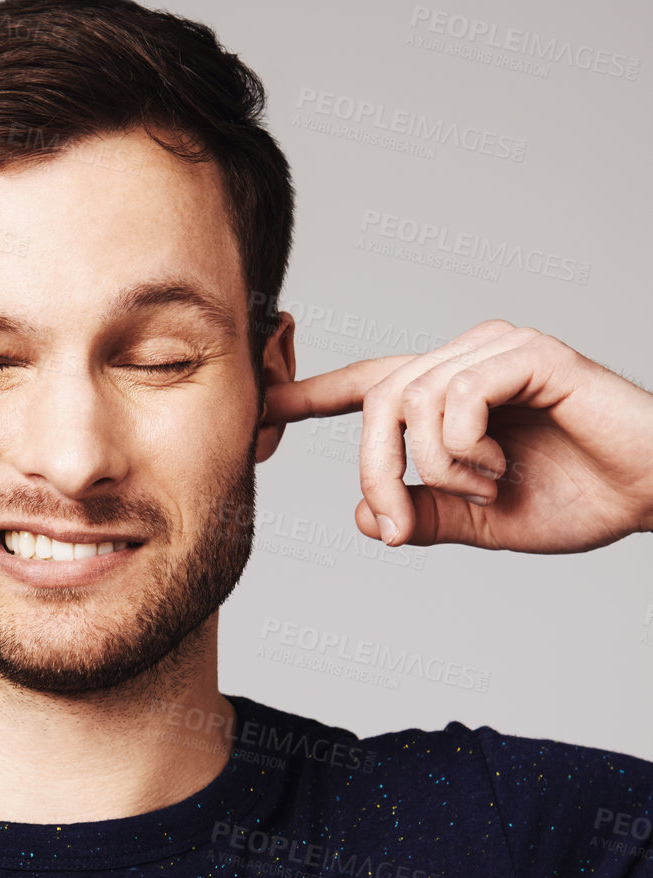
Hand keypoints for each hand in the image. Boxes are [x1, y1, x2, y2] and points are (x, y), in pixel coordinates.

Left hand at [260, 320, 652, 552]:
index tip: (264, 408)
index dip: (312, 393)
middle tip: (403, 528)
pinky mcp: (530, 353)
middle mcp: (467, 357)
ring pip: (411, 400)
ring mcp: (497, 349)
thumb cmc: (580, 497)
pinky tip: (500, 469)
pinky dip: (465, 448)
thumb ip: (424, 514)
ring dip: (435, 468)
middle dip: (375, 473)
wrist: (652, 493)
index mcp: (452, 390)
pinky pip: (456, 396)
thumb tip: (363, 517)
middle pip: (378, 400)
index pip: (369, 383)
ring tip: (484, 491)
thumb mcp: (481, 520)